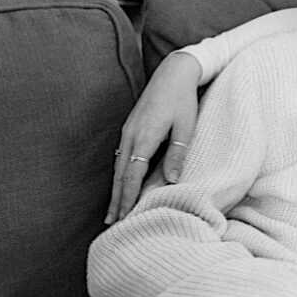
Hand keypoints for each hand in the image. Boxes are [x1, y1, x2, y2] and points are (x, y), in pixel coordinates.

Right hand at [107, 54, 201, 222]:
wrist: (173, 73)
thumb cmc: (183, 100)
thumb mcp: (185, 127)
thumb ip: (177, 153)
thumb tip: (172, 181)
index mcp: (144, 137)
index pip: (132, 176)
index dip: (127, 198)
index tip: (123, 217)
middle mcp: (131, 136)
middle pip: (119, 175)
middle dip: (115, 200)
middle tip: (111, 223)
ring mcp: (128, 132)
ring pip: (118, 167)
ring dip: (115, 190)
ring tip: (113, 211)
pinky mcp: (130, 129)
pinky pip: (121, 158)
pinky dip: (119, 176)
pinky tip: (120, 185)